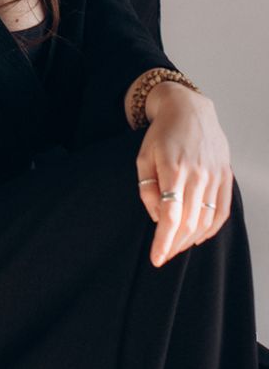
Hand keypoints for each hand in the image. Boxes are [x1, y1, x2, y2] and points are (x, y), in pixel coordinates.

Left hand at [134, 83, 232, 266]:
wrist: (189, 109)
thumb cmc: (161, 134)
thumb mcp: (143, 157)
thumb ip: (147, 188)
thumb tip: (156, 217)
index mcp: (173, 169)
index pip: (171, 216)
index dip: (163, 241)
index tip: (156, 259)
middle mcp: (197, 174)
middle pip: (189, 223)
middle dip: (175, 245)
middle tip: (164, 255)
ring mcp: (214, 176)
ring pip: (206, 220)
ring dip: (191, 240)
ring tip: (177, 247)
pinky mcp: (225, 176)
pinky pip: (222, 211)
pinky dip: (212, 229)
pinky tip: (199, 237)